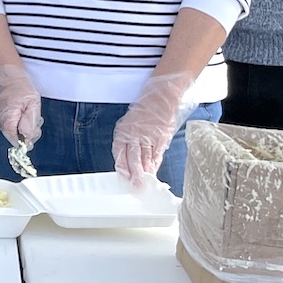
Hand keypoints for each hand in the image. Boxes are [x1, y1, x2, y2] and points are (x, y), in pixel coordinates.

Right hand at [0, 64, 41, 144]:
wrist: (11, 78)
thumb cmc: (22, 88)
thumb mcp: (32, 105)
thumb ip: (30, 123)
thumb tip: (27, 139)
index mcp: (8, 119)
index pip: (15, 140)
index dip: (25, 139)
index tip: (32, 133)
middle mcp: (1, 122)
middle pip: (16, 137)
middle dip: (28, 133)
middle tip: (34, 121)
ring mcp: (1, 120)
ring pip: (16, 132)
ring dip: (26, 127)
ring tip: (30, 114)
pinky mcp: (3, 117)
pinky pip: (14, 126)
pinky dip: (21, 123)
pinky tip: (25, 114)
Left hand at [112, 73, 193, 187]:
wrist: (161, 96)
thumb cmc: (144, 110)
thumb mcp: (129, 123)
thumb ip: (128, 140)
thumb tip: (128, 159)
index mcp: (123, 130)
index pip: (120, 152)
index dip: (122, 166)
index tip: (124, 177)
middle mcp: (135, 134)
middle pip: (134, 158)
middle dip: (134, 174)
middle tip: (136, 186)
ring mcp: (149, 136)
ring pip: (146, 157)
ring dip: (146, 171)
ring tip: (145, 183)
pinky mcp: (162, 136)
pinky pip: (157, 153)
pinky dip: (155, 163)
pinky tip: (154, 171)